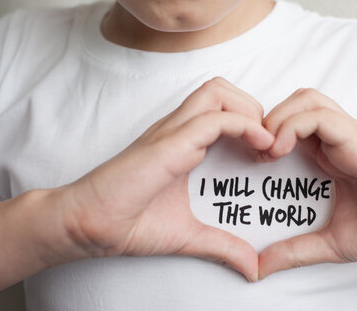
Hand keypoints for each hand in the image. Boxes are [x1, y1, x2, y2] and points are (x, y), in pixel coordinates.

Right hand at [52, 77, 272, 281]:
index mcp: (182, 141)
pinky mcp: (168, 144)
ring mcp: (172, 132)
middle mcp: (178, 129)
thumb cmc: (130, 223)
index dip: (251, 122)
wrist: (88, 224)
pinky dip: (243, 126)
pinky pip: (213, 119)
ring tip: (264, 144)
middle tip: (268, 143)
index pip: (222, 107)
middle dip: (253, 108)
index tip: (268, 154)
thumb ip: (223, 245)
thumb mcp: (189, 234)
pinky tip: (259, 148)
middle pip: (222, 88)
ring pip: (218, 92)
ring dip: (249, 111)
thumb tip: (253, 268)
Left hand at [258, 88, 356, 278]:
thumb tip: (259, 268)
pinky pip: (321, 117)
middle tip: (258, 152)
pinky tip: (282, 151)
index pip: (293, 121)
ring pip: (306, 99)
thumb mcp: (330, 243)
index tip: (253, 160)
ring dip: (278, 118)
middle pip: (297, 101)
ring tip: (269, 151)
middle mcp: (339, 138)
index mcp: (331, 153)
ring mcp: (350, 136)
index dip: (267, 132)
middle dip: (268, 118)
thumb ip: (295, 251)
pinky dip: (293, 126)